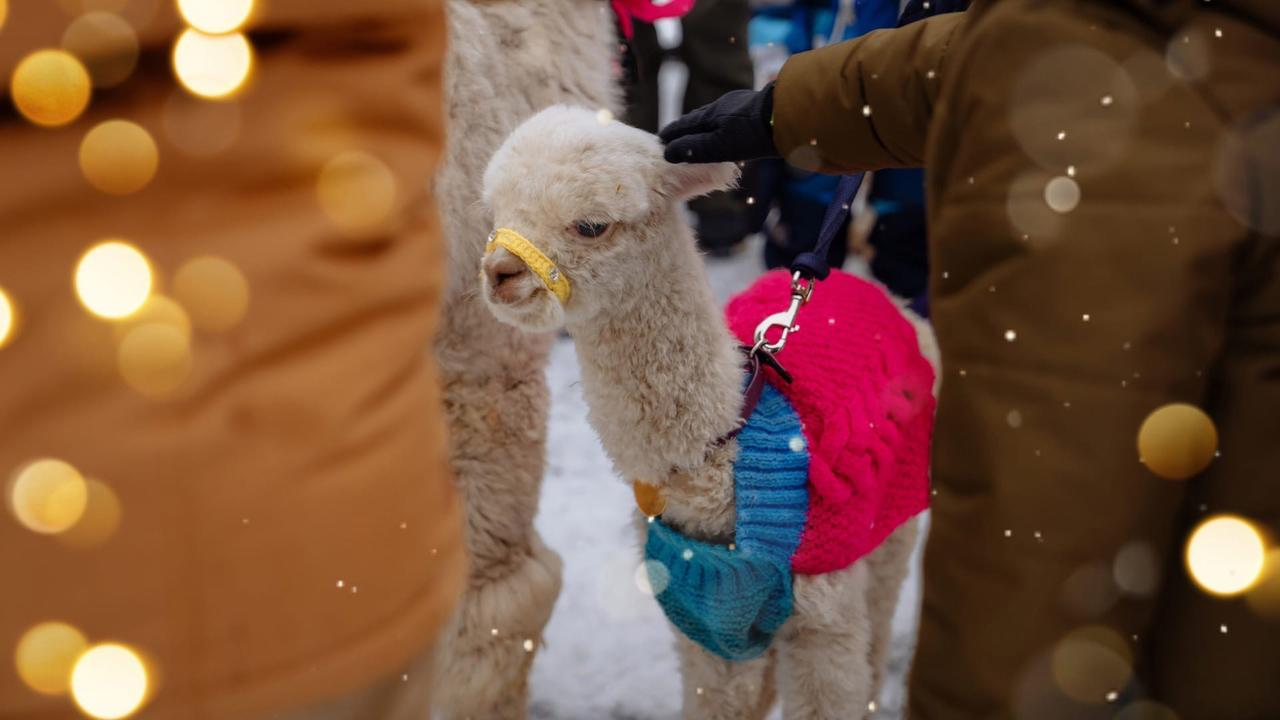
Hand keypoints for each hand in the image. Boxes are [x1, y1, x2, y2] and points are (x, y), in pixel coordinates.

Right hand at [659, 83, 776, 163]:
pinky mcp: (754, 109)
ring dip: (704, 126)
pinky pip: (730, 117)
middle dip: (685, 128)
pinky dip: (721, 125)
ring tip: (699, 135)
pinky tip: (728, 130)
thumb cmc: (750, 134)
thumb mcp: (718, 146)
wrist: (787, 117)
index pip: (684, 125)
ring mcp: (739, 105)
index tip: (660, 140)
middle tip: (674, 137)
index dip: (672, 134)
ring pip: (715, 117)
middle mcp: (722, 106)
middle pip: (698, 119)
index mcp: (710, 114)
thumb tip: (667, 152)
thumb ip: (692, 148)